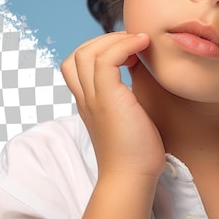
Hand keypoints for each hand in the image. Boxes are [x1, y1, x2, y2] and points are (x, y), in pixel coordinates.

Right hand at [61, 32, 165, 179]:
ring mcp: (93, 98)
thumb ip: (128, 92)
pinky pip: (106, 59)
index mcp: (88, 103)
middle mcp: (85, 99)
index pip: (77, 66)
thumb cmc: (136, 152)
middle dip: (104, 40)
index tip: (128, 54)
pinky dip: (123, 46)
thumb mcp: (130, 115)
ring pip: (87, 53)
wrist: (131, 178)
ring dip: (115, 39)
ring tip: (139, 42)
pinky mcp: (107, 98)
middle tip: (133, 44)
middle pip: (77, 54)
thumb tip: (140, 67)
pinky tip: (142, 47)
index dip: (98, 51)